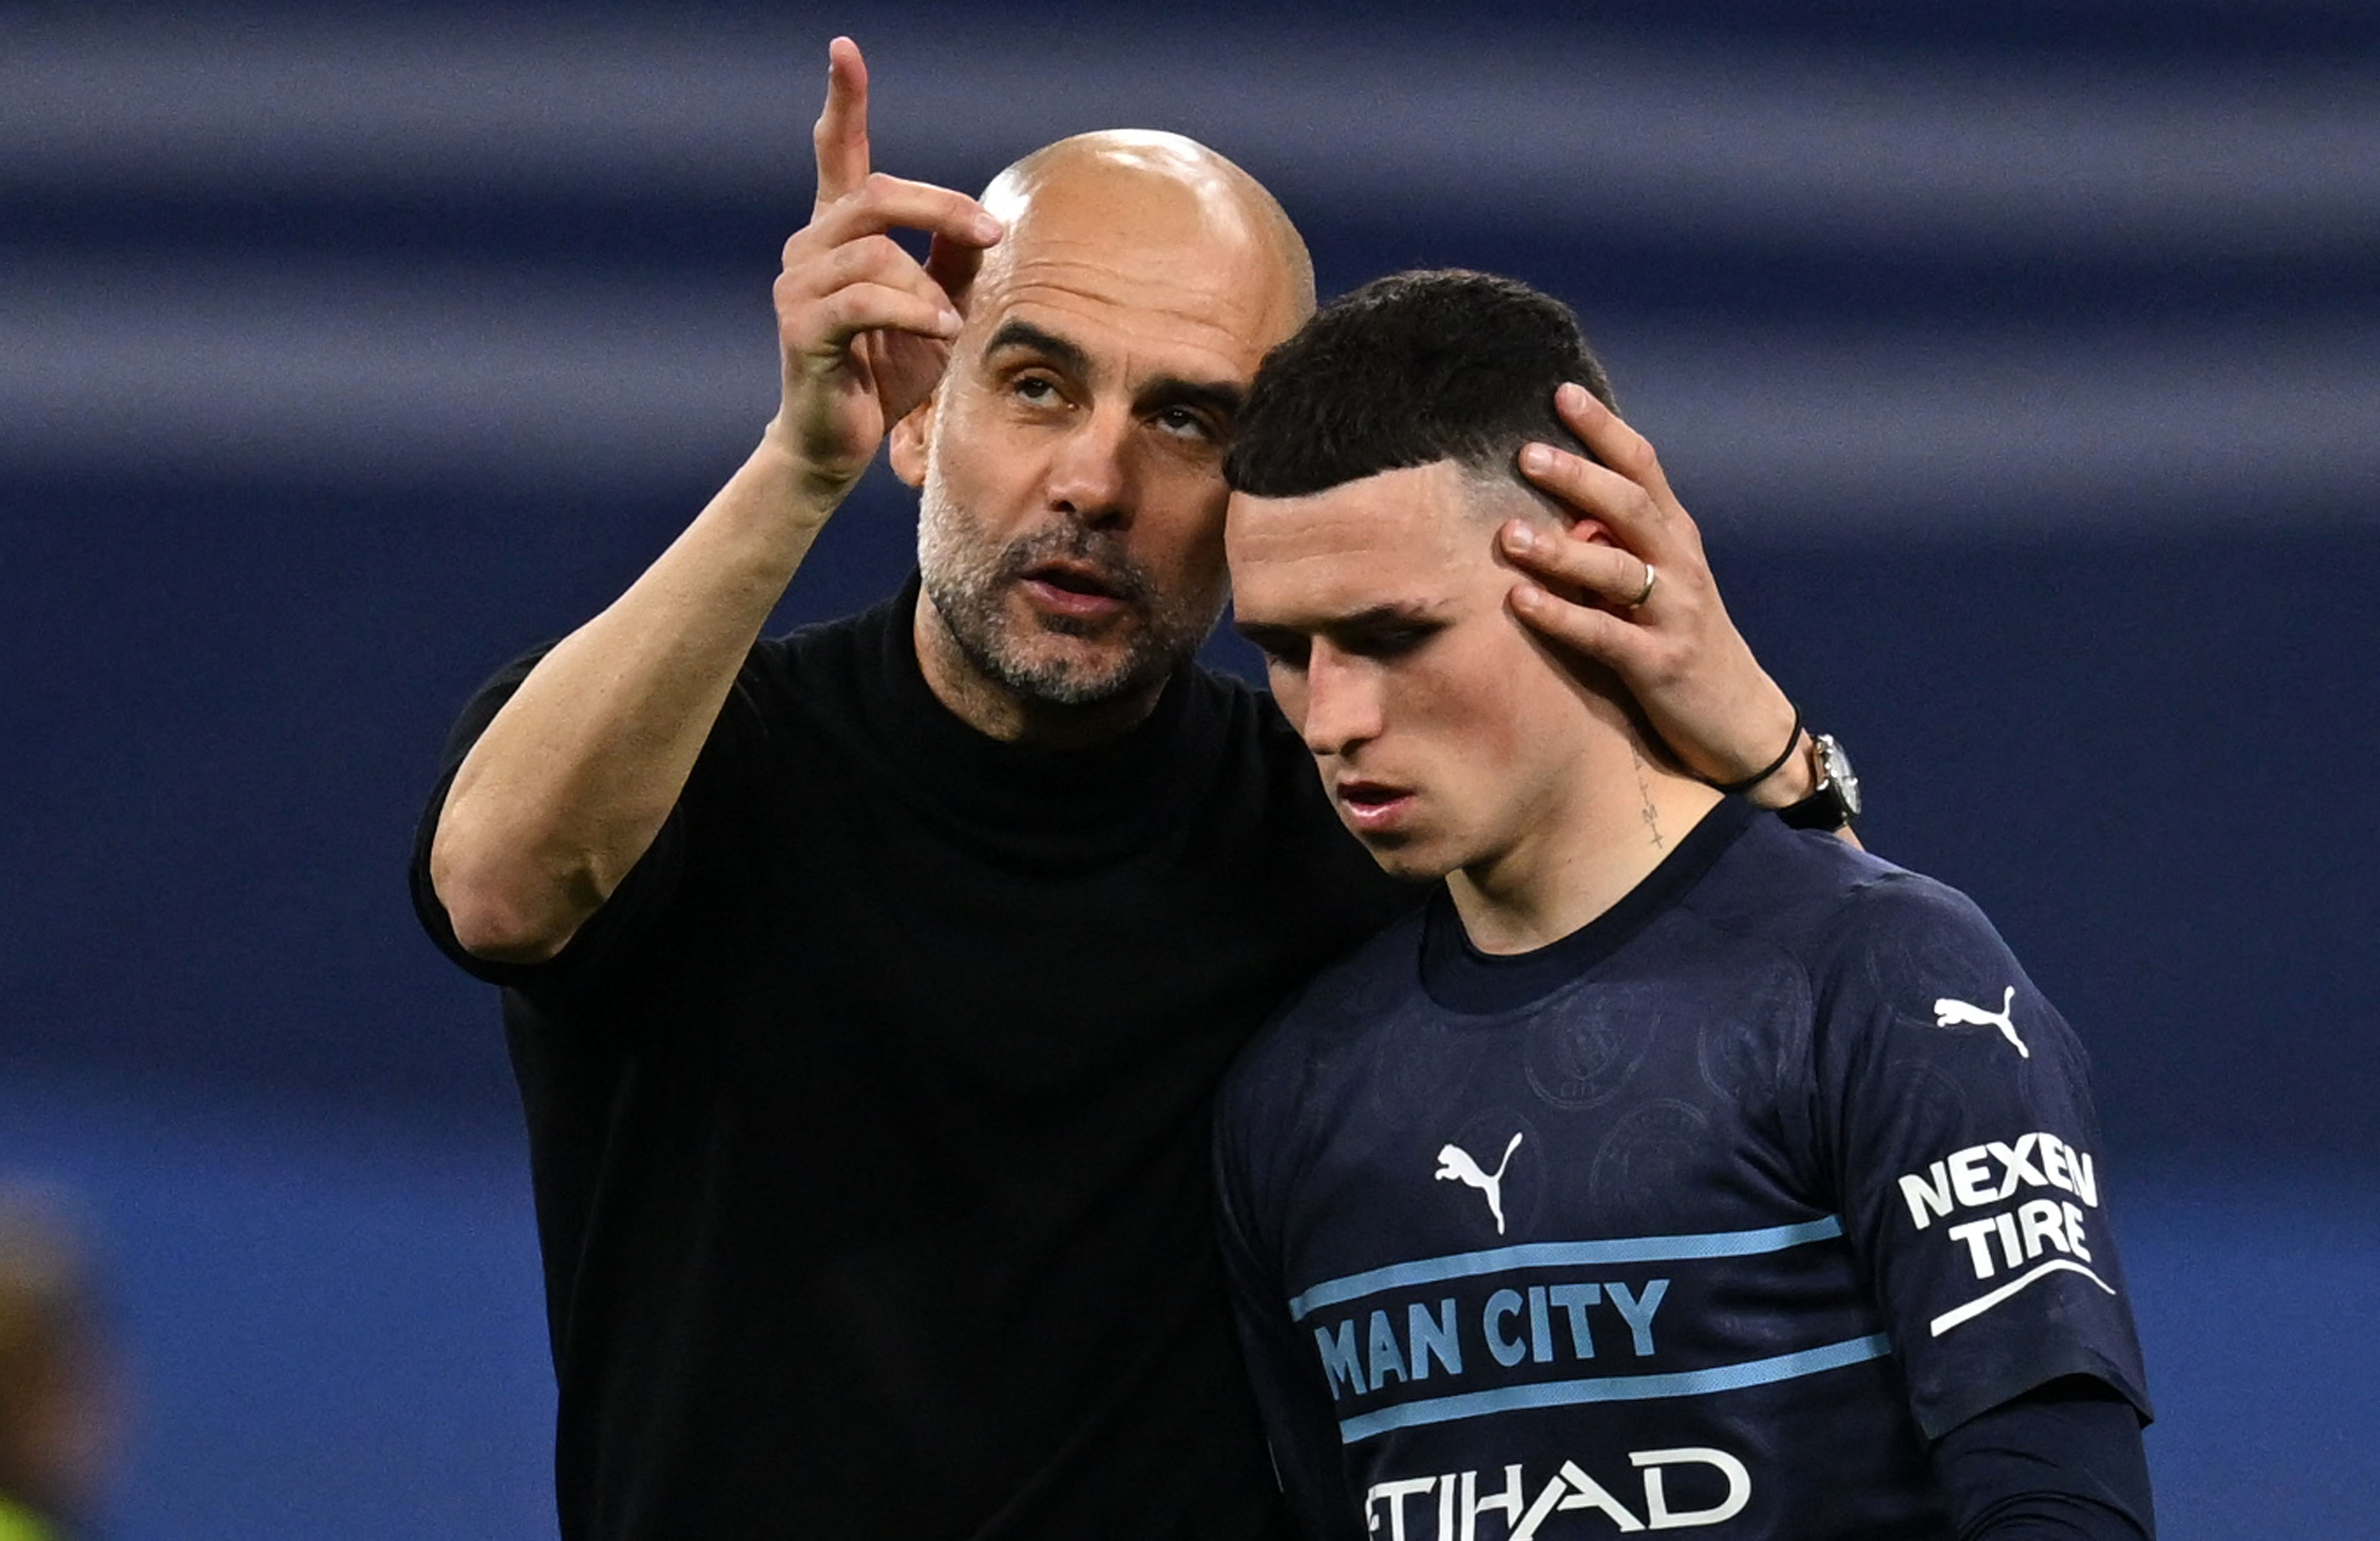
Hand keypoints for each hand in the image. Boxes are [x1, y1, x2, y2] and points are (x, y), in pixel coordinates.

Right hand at [768, 37, 1003, 500]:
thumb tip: (989, 222)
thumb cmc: (889, 370)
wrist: (840, 440)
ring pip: (874, 253)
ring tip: (951, 324)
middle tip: (989, 237)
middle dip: (940, 209)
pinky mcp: (801, 327)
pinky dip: (912, 313)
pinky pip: (864, 300)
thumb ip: (956, 260)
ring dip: (927, 287)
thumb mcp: (938, 305)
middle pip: (876, 195)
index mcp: (838, 231)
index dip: (843, 99)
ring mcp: (797, 285)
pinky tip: (938, 333)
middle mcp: (809, 245)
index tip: (844, 48)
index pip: (837, 151)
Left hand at [1501, 383, 1808, 800]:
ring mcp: (1674, 615)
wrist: (1741, 719)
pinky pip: (1605, 635)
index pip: (1644, 468)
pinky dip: (1562, 616)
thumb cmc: (1684, 642)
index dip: (1605, 429)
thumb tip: (1562, 506)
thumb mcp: (1660, 582)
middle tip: (1527, 454)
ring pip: (1617, 571)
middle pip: (1631, 507)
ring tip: (1508, 535)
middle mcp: (1681, 566)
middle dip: (1580, 478)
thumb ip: (1618, 543)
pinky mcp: (1660, 665)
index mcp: (1677, 538)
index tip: (1562, 394)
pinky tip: (1520, 602)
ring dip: (1561, 551)